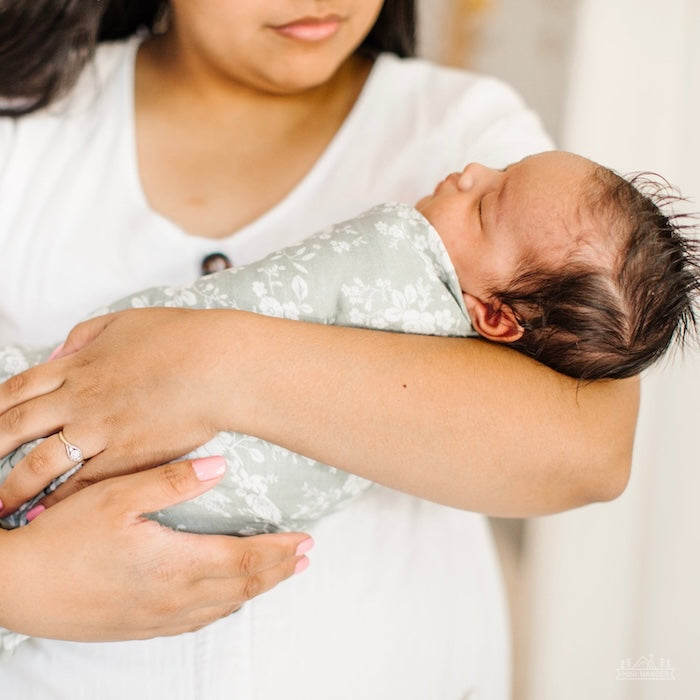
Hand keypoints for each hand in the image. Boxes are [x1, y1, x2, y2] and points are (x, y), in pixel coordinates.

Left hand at [0, 308, 241, 512]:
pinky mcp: (127, 455)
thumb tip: (61, 350)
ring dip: (14, 485)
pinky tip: (46, 512)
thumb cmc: (181, 339)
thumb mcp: (127, 322)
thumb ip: (87, 335)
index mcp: (79, 365)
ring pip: (41, 461)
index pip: (19, 388)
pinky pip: (82, 482)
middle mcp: (80, 399)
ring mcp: (101, 429)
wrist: (218, 366)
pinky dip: (60, 499)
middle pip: (17, 427)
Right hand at [0, 457, 311, 640]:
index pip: (246, 559)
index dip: (281, 550)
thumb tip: (220, 466)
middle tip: (305, 558)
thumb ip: (173, 481)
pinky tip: (226, 600)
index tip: (307, 540)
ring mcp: (157, 618)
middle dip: (279, 571)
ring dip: (256, 589)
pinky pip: (196, 622)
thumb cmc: (61, 538)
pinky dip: (224, 607)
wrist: (14, 587)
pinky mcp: (138, 628)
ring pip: (224, 606)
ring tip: (278, 575)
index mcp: (176, 564)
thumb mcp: (116, 496)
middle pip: (243, 586)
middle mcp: (174, 598)